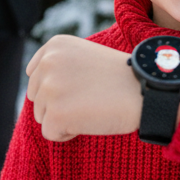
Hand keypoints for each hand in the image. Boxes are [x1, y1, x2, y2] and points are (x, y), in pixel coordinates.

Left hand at [25, 34, 142, 141]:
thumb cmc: (120, 77)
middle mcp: (48, 63)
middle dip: (58, 103)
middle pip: (37, 97)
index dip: (57, 87)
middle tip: (90, 98)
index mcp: (54, 45)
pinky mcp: (55, 114)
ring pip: (42, 116)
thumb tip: (35, 89)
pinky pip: (50, 133)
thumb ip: (59, 65)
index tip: (81, 86)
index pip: (35, 75)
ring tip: (91, 107)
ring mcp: (50, 88)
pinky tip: (90, 120)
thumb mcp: (85, 56)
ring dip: (64, 118)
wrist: (145, 91)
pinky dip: (68, 134)